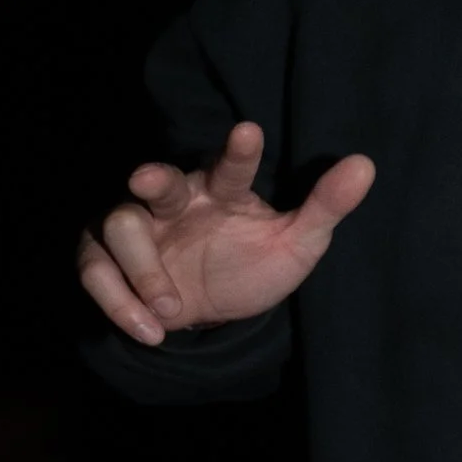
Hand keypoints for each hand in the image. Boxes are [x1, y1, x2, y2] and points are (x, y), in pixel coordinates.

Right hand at [77, 119, 374, 344]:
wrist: (215, 316)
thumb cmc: (254, 265)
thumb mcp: (297, 244)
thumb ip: (326, 206)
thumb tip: (366, 165)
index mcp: (223, 190)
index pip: (232, 167)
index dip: (240, 151)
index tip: (250, 132)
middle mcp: (177, 201)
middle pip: (157, 182)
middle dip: (151, 180)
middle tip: (145, 180)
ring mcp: (138, 228)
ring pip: (120, 225)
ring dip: (142, 269)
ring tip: (171, 309)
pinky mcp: (106, 260)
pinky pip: (95, 270)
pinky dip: (117, 302)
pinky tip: (150, 330)